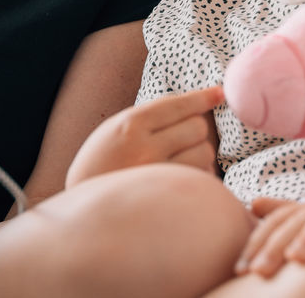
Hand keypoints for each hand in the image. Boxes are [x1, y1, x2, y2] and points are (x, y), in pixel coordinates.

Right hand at [65, 85, 222, 185]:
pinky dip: (199, 174)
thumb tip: (192, 105)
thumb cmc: (101, 165)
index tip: (219, 93)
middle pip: (197, 127)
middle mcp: (145, 147)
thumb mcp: (114, 130)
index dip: (203, 97)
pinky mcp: (170, 197)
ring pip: (205, 152)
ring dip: (199, 153)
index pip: (177, 104)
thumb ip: (148, 117)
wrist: (85, 212)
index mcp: (129, 125)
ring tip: (178, 159)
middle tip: (180, 138)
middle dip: (195, 129)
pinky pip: (203, 178)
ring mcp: (158, 175)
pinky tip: (180, 178)